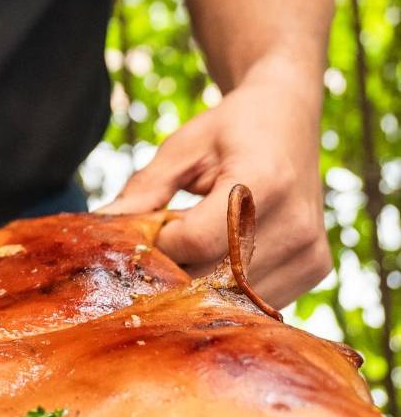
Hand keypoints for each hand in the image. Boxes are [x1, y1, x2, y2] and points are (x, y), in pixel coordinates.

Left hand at [95, 67, 331, 310]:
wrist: (288, 118)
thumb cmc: (230, 129)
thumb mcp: (183, 146)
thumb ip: (144, 189)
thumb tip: (100, 226)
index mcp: (264, 181)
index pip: (197, 240)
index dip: (162, 241)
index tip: (148, 228)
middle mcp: (296, 223)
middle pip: (216, 275)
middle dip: (176, 270)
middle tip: (159, 248)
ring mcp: (311, 252)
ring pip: (235, 297)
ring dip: (202, 283)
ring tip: (192, 249)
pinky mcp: (316, 269)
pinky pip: (257, 299)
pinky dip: (229, 288)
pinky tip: (219, 258)